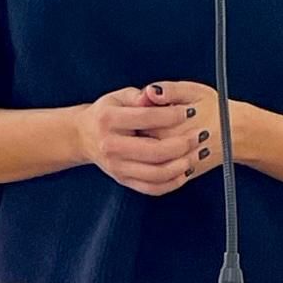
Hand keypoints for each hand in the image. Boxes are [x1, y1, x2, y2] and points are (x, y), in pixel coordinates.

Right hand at [76, 86, 212, 196]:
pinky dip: (172, 182)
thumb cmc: (106, 114)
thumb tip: (157, 94)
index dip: (172, 115)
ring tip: (195, 153)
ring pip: (156, 174)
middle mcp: (111, 146)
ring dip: (181, 165)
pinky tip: (184, 171)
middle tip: (199, 134)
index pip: (146, 118)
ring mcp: (116, 166)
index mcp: (108, 120)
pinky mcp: (123, 180)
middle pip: (154, 151)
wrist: (84, 136)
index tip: (189, 111)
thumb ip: (140, 96)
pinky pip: (152, 188)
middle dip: (182, 143)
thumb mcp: (119, 96)